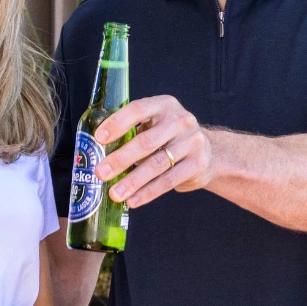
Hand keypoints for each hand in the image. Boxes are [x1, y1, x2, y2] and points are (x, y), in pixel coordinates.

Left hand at [94, 95, 212, 207]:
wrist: (209, 152)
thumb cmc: (169, 137)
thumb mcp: (154, 125)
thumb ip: (131, 132)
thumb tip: (97, 152)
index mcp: (163, 105)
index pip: (138, 109)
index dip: (117, 123)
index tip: (99, 138)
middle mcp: (180, 120)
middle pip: (146, 142)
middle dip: (120, 159)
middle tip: (100, 173)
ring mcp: (192, 142)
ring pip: (157, 164)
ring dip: (132, 181)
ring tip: (115, 194)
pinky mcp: (198, 163)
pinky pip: (169, 180)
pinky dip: (148, 192)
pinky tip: (133, 200)